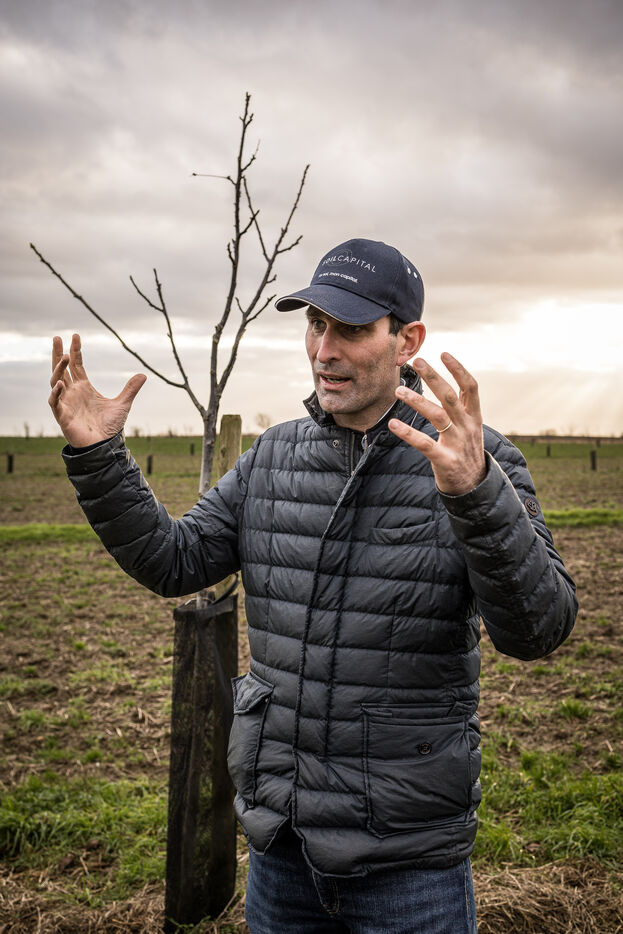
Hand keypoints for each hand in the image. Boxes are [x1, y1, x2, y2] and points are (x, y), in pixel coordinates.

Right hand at [49, 333, 145, 446]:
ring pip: (55, 382)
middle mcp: (73, 392)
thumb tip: (143, 375)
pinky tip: (61, 384)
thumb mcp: (123, 404)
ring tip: (64, 357)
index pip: (76, 365)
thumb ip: (130, 389)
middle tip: (57, 337)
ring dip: (58, 369)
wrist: (104, 446)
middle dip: (58, 354)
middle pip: (61, 369)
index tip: (76, 336)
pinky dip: (56, 393)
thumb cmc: (109, 426)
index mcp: (84, 387)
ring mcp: (66, 403)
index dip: (75, 351)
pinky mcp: (63, 416)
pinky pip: (55, 402)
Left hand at [389, 353, 485, 495]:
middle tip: (417, 361)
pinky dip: (408, 433)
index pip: (471, 387)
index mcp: (474, 417)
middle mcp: (467, 427)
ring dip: (417, 401)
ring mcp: (458, 443)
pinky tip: (393, 424)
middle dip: (434, 377)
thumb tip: (444, 384)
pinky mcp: (446, 460)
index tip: (443, 353)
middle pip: (451, 396)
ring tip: (398, 390)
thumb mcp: (470, 428)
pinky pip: (425, 444)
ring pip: (438, 416)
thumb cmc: (466, 452)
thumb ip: (460, 408)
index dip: (459, 369)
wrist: (475, 487)